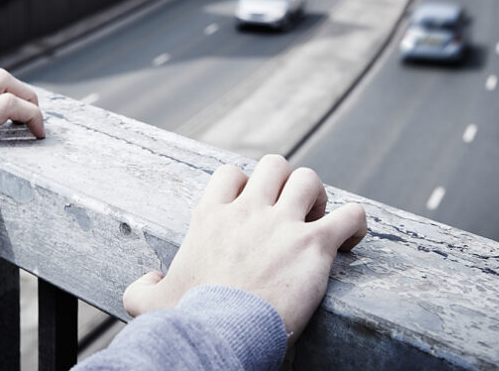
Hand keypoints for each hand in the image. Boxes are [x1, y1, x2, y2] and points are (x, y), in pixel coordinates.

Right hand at [123, 154, 365, 340]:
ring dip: (319, 197)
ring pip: (310, 180)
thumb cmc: (187, 319)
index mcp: (211, 217)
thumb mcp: (149, 302)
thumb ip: (142, 287)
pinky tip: (351, 240)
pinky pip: (350, 215)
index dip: (246, 185)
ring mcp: (282, 224)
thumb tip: (147, 280)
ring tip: (319, 221)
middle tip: (291, 211)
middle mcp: (247, 211)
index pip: (232, 174)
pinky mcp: (313, 244)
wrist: (220, 334)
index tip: (253, 207)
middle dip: (286, 182)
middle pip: (274, 165)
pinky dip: (356, 224)